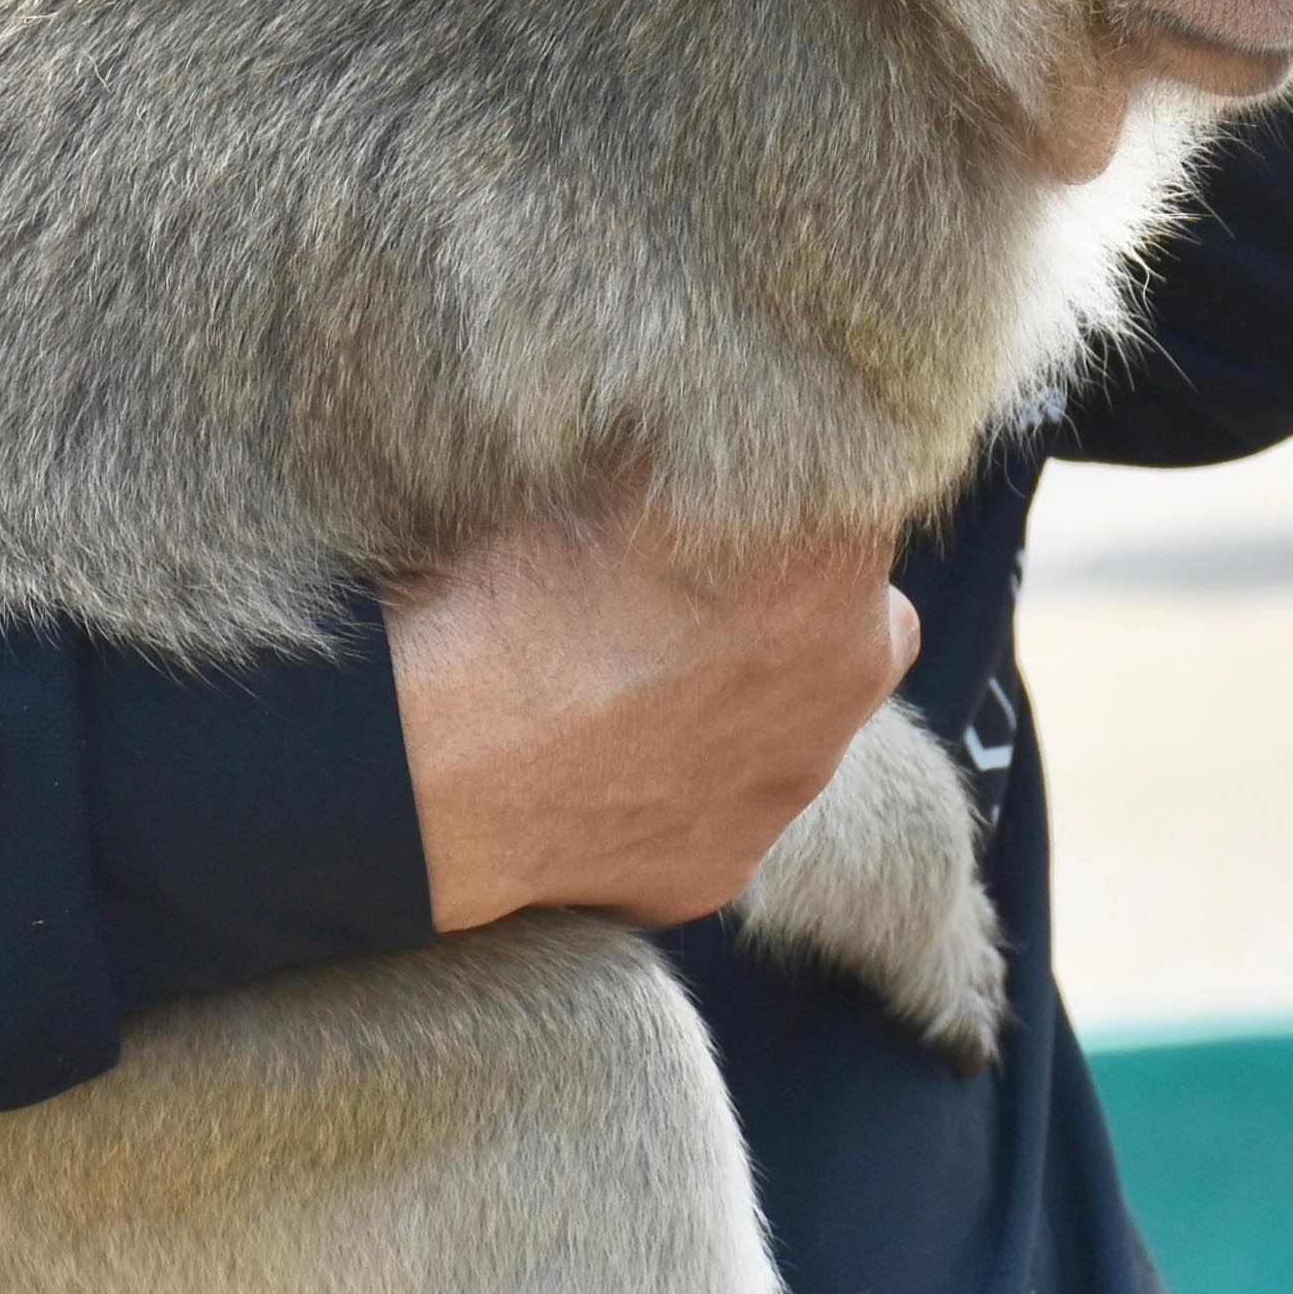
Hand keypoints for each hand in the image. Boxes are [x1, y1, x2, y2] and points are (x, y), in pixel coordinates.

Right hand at [386, 503, 918, 933]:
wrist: (434, 763)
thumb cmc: (509, 602)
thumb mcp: (607, 477)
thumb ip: (695, 460)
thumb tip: (703, 430)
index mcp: (835, 555)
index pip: (858, 498)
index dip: (794, 497)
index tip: (737, 502)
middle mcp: (848, 674)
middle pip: (855, 616)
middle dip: (799, 602)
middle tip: (692, 591)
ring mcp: (794, 783)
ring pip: (796, 720)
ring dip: (743, 695)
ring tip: (632, 680)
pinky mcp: (728, 863)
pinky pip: (722, 808)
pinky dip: (681, 785)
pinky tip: (603, 762)